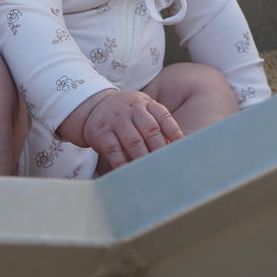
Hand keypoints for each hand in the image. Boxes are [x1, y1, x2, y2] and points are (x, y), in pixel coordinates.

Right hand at [60, 89, 183, 169]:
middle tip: (168, 165)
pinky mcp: (101, 133)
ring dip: (144, 158)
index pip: (163, 117)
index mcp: (145, 104)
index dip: (175, 133)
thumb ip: (157, 125)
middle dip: (160, 149)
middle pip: (150, 130)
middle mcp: (132, 110)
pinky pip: (113, 149)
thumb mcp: (142, 110)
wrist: (94, 105)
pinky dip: (122, 163)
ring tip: (152, 172)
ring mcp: (116, 121)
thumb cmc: (127, 113)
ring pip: (133, 141)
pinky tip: (129, 172)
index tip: (182, 149)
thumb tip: (174, 147)